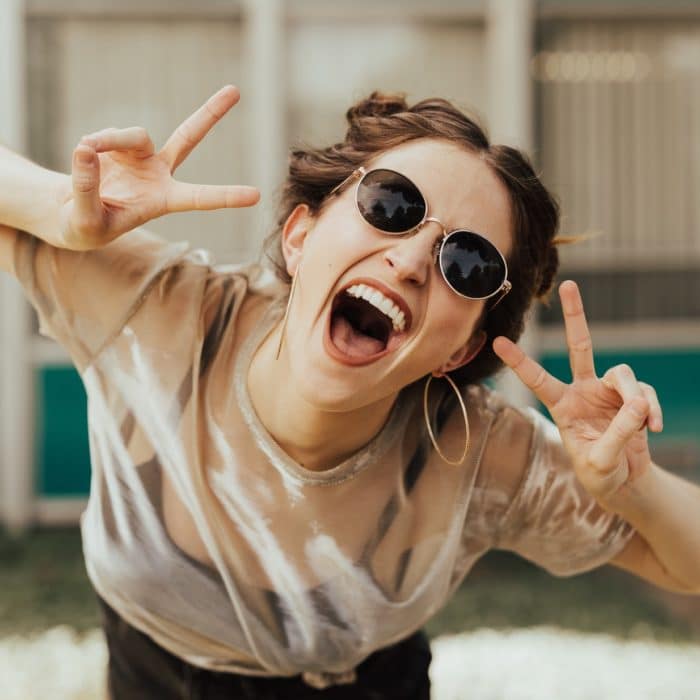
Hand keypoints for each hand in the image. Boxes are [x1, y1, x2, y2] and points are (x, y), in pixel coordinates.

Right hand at [58, 85, 258, 249]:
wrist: (73, 213)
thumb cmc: (86, 227)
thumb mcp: (85, 220)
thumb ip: (87, 189)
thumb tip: (86, 149)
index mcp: (164, 200)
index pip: (200, 198)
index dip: (226, 196)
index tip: (256, 196)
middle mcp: (159, 173)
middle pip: (188, 137)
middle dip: (210, 113)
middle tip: (235, 90)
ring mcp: (140, 155)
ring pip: (133, 135)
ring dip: (109, 141)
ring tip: (87, 152)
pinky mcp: (118, 144)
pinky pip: (107, 135)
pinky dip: (94, 143)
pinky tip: (84, 156)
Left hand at [493, 280, 662, 504]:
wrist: (624, 482)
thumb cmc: (600, 474)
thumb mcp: (600, 462)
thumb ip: (617, 434)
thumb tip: (638, 404)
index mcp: (561, 405)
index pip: (537, 379)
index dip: (519, 361)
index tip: (498, 342)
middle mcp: (582, 391)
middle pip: (580, 346)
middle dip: (575, 315)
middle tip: (569, 284)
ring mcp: (608, 392)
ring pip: (623, 374)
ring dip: (635, 397)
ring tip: (642, 423)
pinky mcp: (633, 398)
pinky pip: (645, 393)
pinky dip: (651, 409)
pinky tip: (652, 428)